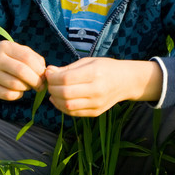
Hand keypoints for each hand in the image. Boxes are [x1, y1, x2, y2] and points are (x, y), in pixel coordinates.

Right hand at [0, 41, 45, 100]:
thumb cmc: (6, 56)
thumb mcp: (17, 50)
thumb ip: (33, 58)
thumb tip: (44, 72)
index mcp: (5, 47)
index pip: (27, 58)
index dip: (39, 69)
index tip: (44, 76)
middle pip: (21, 72)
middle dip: (35, 81)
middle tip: (40, 85)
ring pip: (15, 85)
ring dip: (27, 88)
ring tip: (28, 86)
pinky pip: (8, 95)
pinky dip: (18, 95)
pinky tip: (19, 91)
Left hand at [45, 58, 162, 116]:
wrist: (126, 81)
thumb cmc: (106, 68)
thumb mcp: (88, 62)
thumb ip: (68, 68)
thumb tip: (48, 72)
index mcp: (94, 73)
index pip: (66, 78)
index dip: (52, 77)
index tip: (48, 73)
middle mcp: (96, 90)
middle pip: (65, 93)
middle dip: (51, 88)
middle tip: (49, 83)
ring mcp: (97, 103)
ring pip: (67, 106)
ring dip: (55, 99)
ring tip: (53, 91)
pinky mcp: (96, 112)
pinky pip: (74, 113)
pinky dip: (62, 107)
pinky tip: (58, 100)